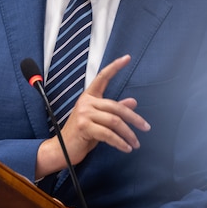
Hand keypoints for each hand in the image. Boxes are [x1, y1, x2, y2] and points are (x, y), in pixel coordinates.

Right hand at [36, 55, 149, 178]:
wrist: (61, 150)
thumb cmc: (81, 135)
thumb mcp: (99, 121)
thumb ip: (114, 111)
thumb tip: (133, 101)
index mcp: (89, 97)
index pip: (102, 77)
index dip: (114, 67)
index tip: (127, 58)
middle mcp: (86, 102)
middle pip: (116, 106)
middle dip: (134, 118)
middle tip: (146, 127)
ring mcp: (84, 114)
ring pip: (114, 121)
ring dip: (128, 134)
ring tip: (135, 143)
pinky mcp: (84, 127)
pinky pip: (108, 134)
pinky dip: (120, 142)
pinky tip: (126, 148)